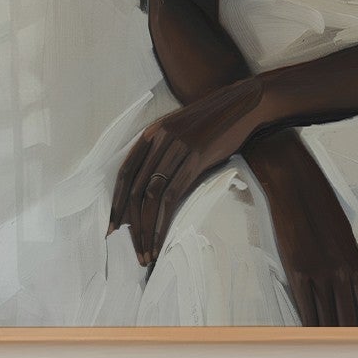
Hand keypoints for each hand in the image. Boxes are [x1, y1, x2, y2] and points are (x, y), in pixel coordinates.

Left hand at [109, 80, 262, 266]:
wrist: (244, 103)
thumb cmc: (215, 122)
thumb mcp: (182, 131)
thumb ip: (165, 151)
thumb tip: (152, 188)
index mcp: (151, 133)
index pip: (124, 174)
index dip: (115, 202)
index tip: (113, 227)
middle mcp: (158, 140)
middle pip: (134, 190)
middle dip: (130, 225)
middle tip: (132, 250)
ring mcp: (176, 148)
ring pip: (150, 197)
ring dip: (145, 229)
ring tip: (146, 253)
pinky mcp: (195, 158)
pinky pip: (171, 196)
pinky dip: (162, 221)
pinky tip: (162, 239)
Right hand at [250, 134, 357, 326]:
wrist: (296, 185)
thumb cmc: (319, 209)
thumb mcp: (342, 239)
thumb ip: (345, 266)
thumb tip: (345, 290)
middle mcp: (344, 273)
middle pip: (350, 321)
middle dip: (351, 346)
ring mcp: (321, 274)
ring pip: (328, 320)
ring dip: (329, 342)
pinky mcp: (298, 272)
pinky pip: (306, 309)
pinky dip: (309, 329)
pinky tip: (310, 343)